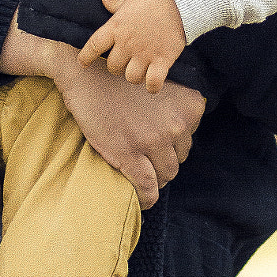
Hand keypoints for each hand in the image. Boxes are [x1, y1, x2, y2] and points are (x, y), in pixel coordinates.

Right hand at [51, 50, 203, 208]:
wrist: (87, 77)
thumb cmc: (121, 83)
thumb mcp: (162, 89)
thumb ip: (177, 112)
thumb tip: (177, 143)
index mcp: (190, 106)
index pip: (188, 141)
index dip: (171, 145)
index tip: (156, 142)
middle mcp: (177, 124)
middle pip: (178, 159)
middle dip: (162, 161)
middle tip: (143, 157)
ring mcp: (153, 140)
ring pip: (166, 175)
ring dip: (154, 177)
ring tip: (139, 171)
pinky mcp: (129, 154)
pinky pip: (147, 187)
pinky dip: (147, 198)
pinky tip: (143, 200)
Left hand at [78, 0, 186, 93]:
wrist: (179, 0)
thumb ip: (116, 3)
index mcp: (115, 28)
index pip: (93, 46)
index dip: (85, 57)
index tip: (82, 63)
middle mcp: (127, 43)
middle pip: (113, 67)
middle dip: (117, 66)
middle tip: (124, 62)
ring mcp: (144, 54)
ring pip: (131, 77)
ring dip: (134, 76)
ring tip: (139, 70)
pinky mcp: (162, 60)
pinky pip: (153, 82)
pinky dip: (152, 86)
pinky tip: (152, 83)